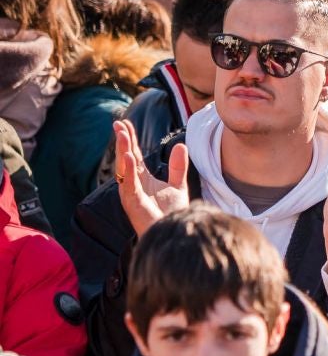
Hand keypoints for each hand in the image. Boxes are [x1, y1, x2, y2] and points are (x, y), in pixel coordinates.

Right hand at [113, 120, 188, 237]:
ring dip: (122, 151)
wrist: (174, 232)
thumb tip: (180, 145)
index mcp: (142, 179)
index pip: (133, 155)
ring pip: (124, 168)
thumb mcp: (177, 185)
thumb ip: (178, 167)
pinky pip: (129, 184)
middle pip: (126, 158)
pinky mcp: (133, 203)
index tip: (125, 123)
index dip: (130, 140)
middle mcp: (134, 184)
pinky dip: (129, 171)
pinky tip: (129, 157)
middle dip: (122, 141)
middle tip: (118, 123)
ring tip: (121, 134)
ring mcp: (131, 193)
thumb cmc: (172, 213)